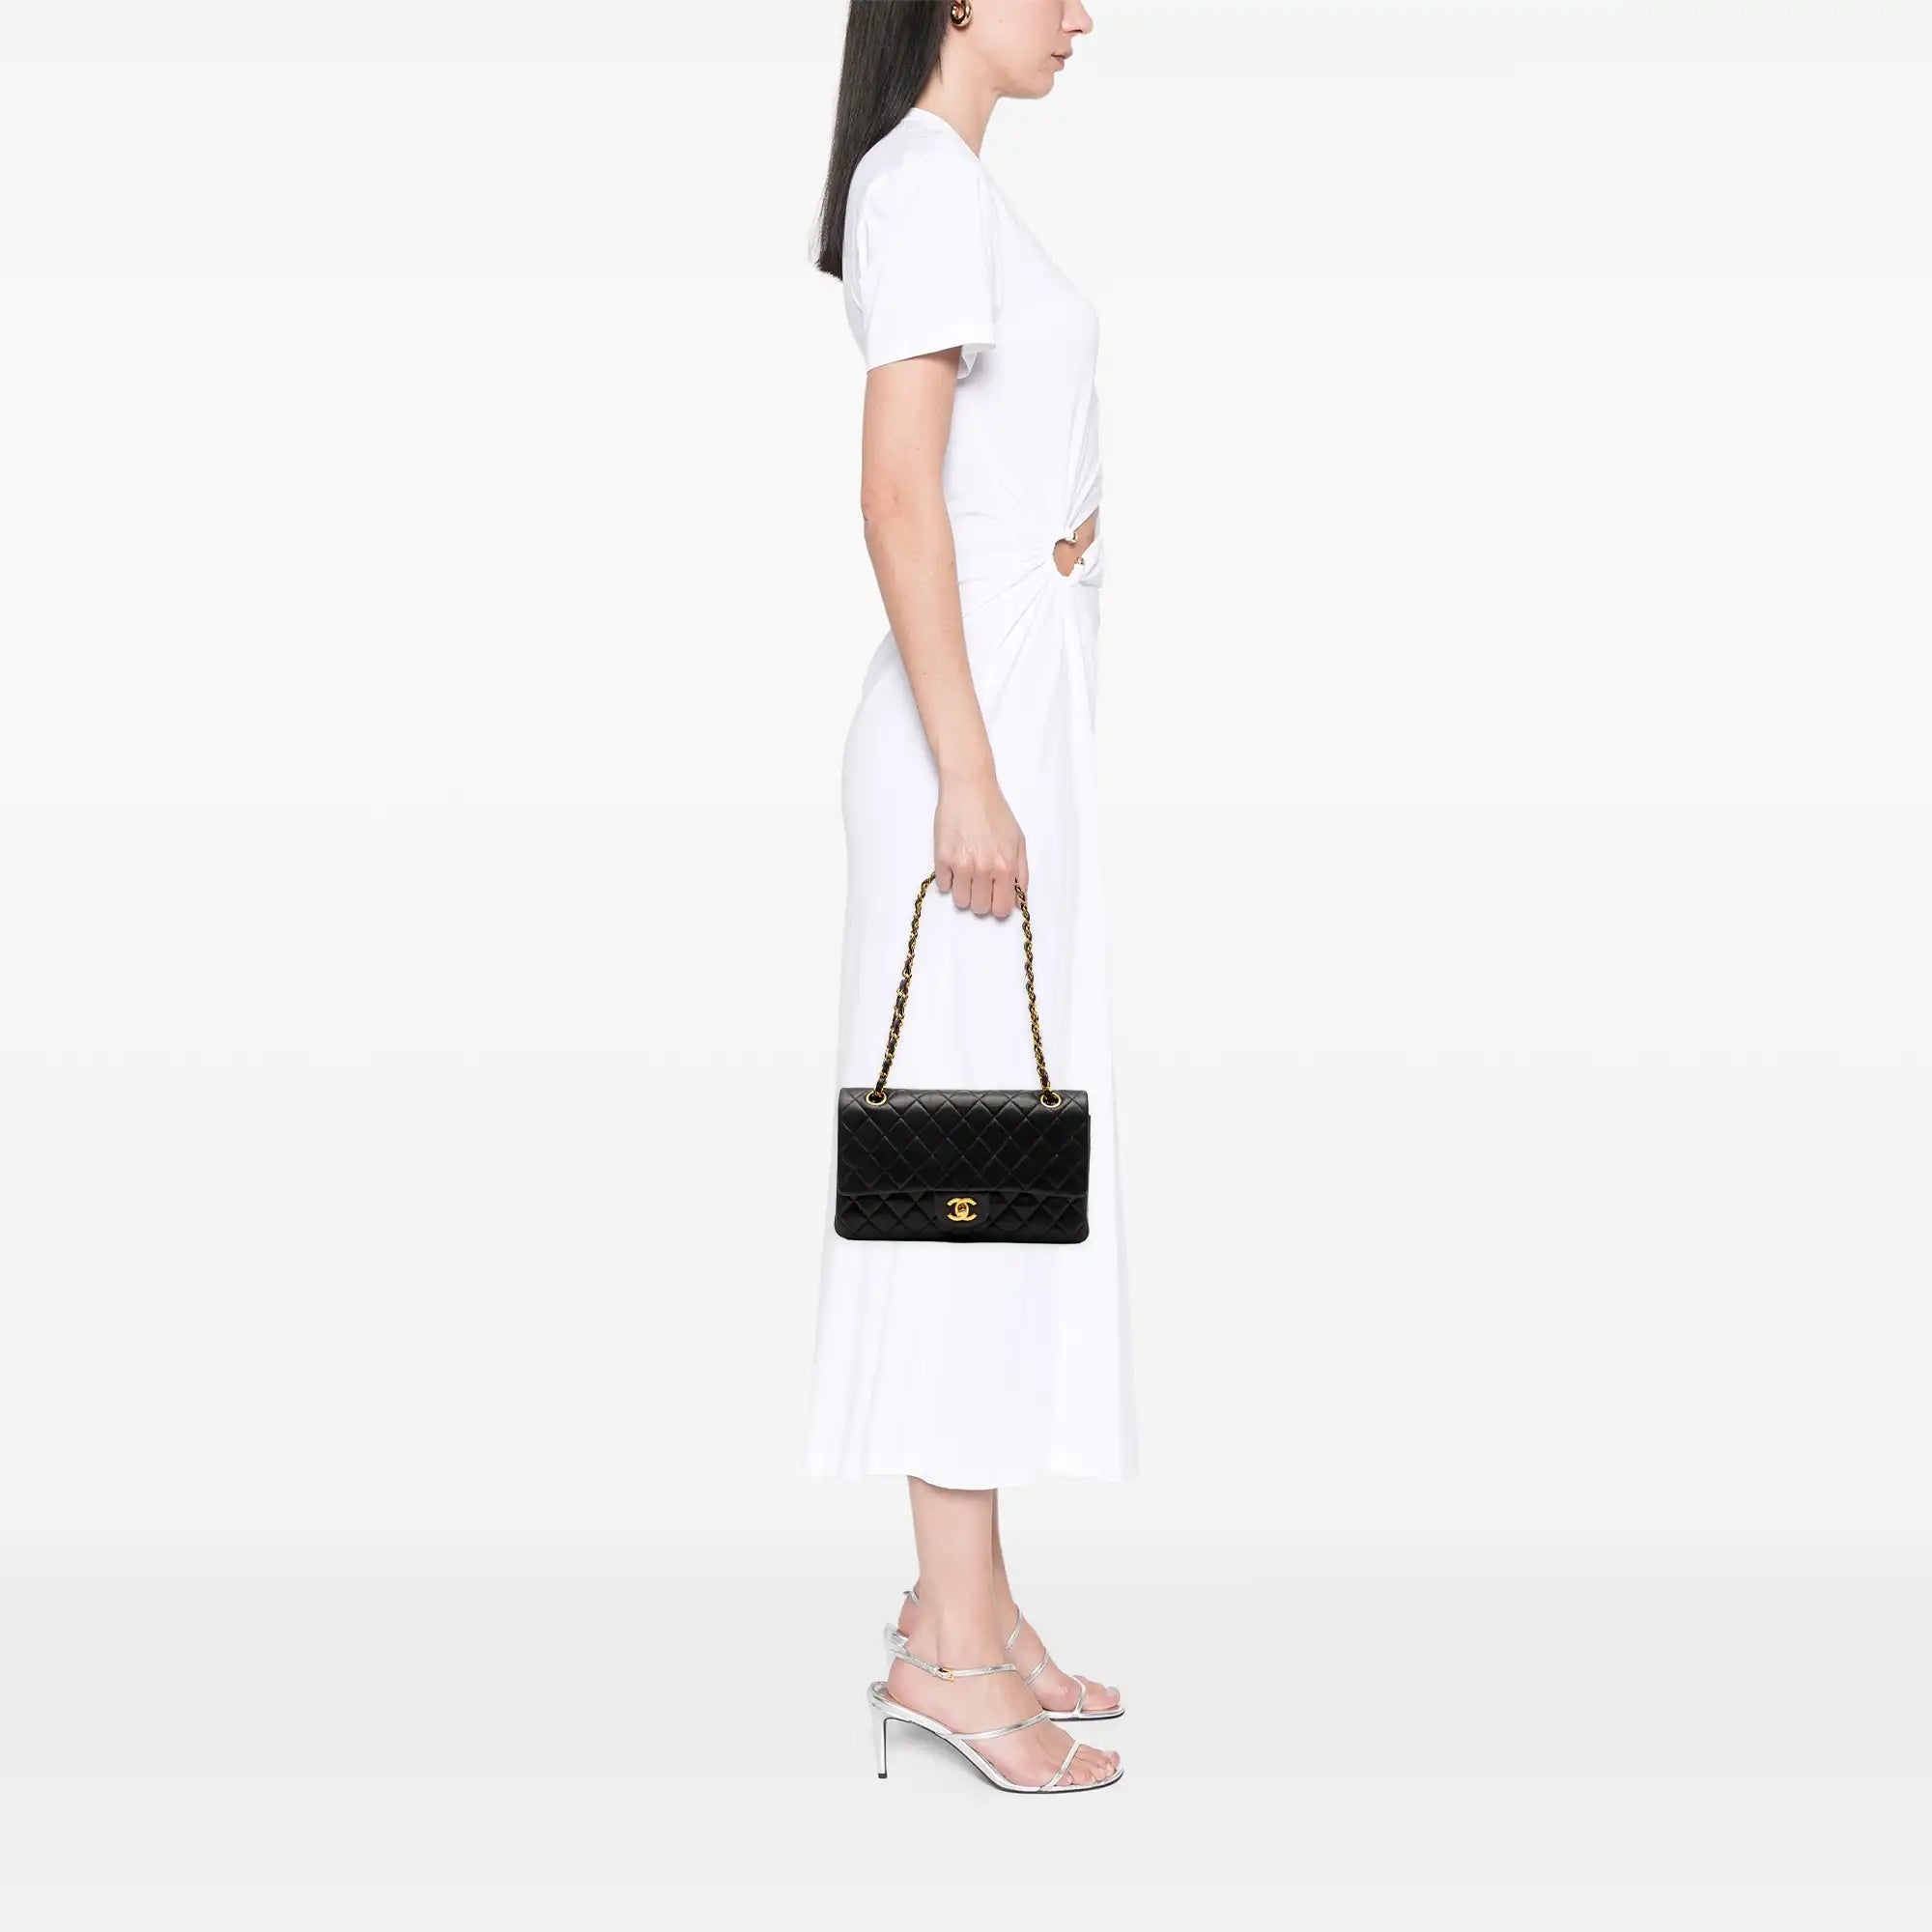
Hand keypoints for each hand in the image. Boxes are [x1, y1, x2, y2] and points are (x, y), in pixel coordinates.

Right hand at [933, 771, 1026, 915]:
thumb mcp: (1018, 840)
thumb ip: (1021, 872)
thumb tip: (1017, 898)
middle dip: (981, 899)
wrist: (969, 788)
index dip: (998, 905)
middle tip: (980, 882)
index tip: (994, 896)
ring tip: (967, 872)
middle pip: (980, 908)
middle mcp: (984, 869)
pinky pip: (944, 886)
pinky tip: (955, 861)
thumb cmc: (995, 811)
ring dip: (964, 891)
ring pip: (961, 901)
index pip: (1001, 909)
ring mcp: (961, 865)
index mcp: (1006, 866)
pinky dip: (949, 878)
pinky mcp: (942, 858)